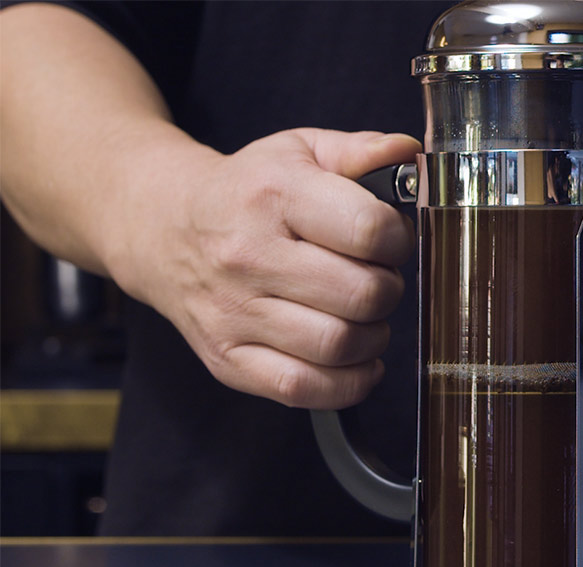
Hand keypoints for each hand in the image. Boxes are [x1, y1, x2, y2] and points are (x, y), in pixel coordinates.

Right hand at [111, 129, 420, 408]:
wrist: (162, 228)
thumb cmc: (248, 191)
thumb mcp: (300, 152)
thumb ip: (362, 151)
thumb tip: (411, 154)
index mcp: (273, 195)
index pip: (368, 230)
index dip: (399, 240)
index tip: (392, 240)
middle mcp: (247, 256)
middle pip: (362, 295)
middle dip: (389, 290)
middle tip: (378, 280)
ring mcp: (232, 313)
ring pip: (339, 345)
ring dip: (373, 337)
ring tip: (364, 316)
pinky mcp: (226, 360)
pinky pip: (304, 389)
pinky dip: (348, 383)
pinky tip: (356, 358)